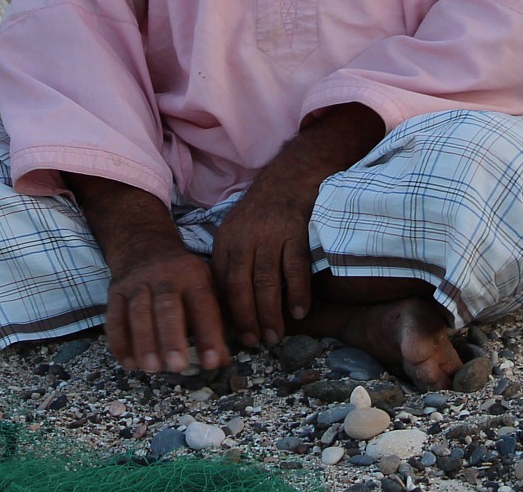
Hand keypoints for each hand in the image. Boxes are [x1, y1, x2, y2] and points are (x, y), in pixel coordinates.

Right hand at [68, 173, 229, 374]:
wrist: (144, 245)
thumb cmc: (182, 277)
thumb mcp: (205, 285)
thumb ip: (216, 320)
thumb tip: (223, 361)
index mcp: (193, 275)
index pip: (203, 305)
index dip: (208, 334)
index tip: (212, 363)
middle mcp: (164, 276)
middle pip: (167, 306)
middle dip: (171, 338)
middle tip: (177, 367)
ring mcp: (137, 283)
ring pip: (139, 312)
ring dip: (144, 342)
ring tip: (152, 369)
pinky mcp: (116, 291)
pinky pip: (114, 318)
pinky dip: (119, 342)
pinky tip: (128, 363)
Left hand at [211, 178, 313, 349]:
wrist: (287, 180)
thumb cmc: (259, 216)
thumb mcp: (234, 235)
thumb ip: (229, 266)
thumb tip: (225, 307)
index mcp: (226, 242)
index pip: (222, 284)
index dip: (228, 312)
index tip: (234, 335)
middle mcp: (244, 239)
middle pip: (242, 286)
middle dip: (247, 318)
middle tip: (255, 342)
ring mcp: (270, 236)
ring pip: (267, 281)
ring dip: (271, 312)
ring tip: (275, 335)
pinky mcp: (295, 233)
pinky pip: (295, 268)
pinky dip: (298, 292)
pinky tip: (300, 312)